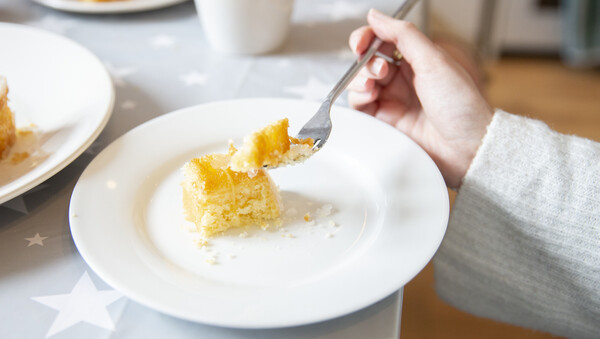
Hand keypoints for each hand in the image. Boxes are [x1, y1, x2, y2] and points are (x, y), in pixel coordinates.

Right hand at [348, 9, 492, 188]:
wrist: (467, 146)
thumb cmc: (461, 105)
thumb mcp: (433, 60)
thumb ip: (402, 34)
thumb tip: (376, 16)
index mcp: (417, 60)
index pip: (381, 41)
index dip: (367, 38)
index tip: (362, 42)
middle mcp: (402, 79)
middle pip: (367, 61)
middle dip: (366, 61)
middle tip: (381, 69)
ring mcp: (392, 100)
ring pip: (360, 83)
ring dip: (360, 79)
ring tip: (374, 85)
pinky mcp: (385, 122)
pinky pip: (360, 106)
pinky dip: (358, 98)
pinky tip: (370, 97)